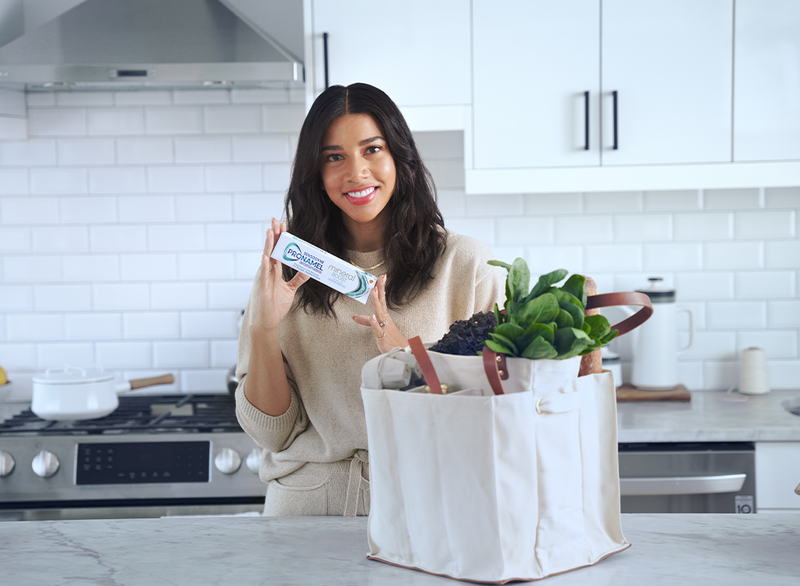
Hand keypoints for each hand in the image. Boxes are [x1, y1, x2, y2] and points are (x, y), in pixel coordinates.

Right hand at [250, 218, 310, 334]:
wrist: (269, 321)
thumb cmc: (276, 305)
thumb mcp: (290, 289)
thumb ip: (298, 279)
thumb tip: (308, 270)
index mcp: (274, 270)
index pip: (278, 250)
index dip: (280, 237)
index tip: (283, 225)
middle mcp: (268, 272)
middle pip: (271, 249)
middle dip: (274, 235)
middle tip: (276, 220)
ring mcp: (264, 279)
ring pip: (267, 258)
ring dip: (269, 245)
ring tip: (270, 231)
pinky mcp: (263, 289)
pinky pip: (264, 275)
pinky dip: (265, 266)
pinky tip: (265, 257)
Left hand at [352, 275, 407, 352]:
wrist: (402, 353)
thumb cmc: (391, 341)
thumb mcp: (378, 328)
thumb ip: (368, 322)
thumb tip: (356, 317)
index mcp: (385, 317)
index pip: (382, 300)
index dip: (381, 288)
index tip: (382, 277)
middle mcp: (385, 320)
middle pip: (382, 302)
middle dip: (380, 290)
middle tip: (380, 278)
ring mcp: (385, 328)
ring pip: (380, 313)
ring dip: (376, 302)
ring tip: (374, 291)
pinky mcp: (383, 338)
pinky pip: (378, 330)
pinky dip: (375, 324)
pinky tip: (372, 317)